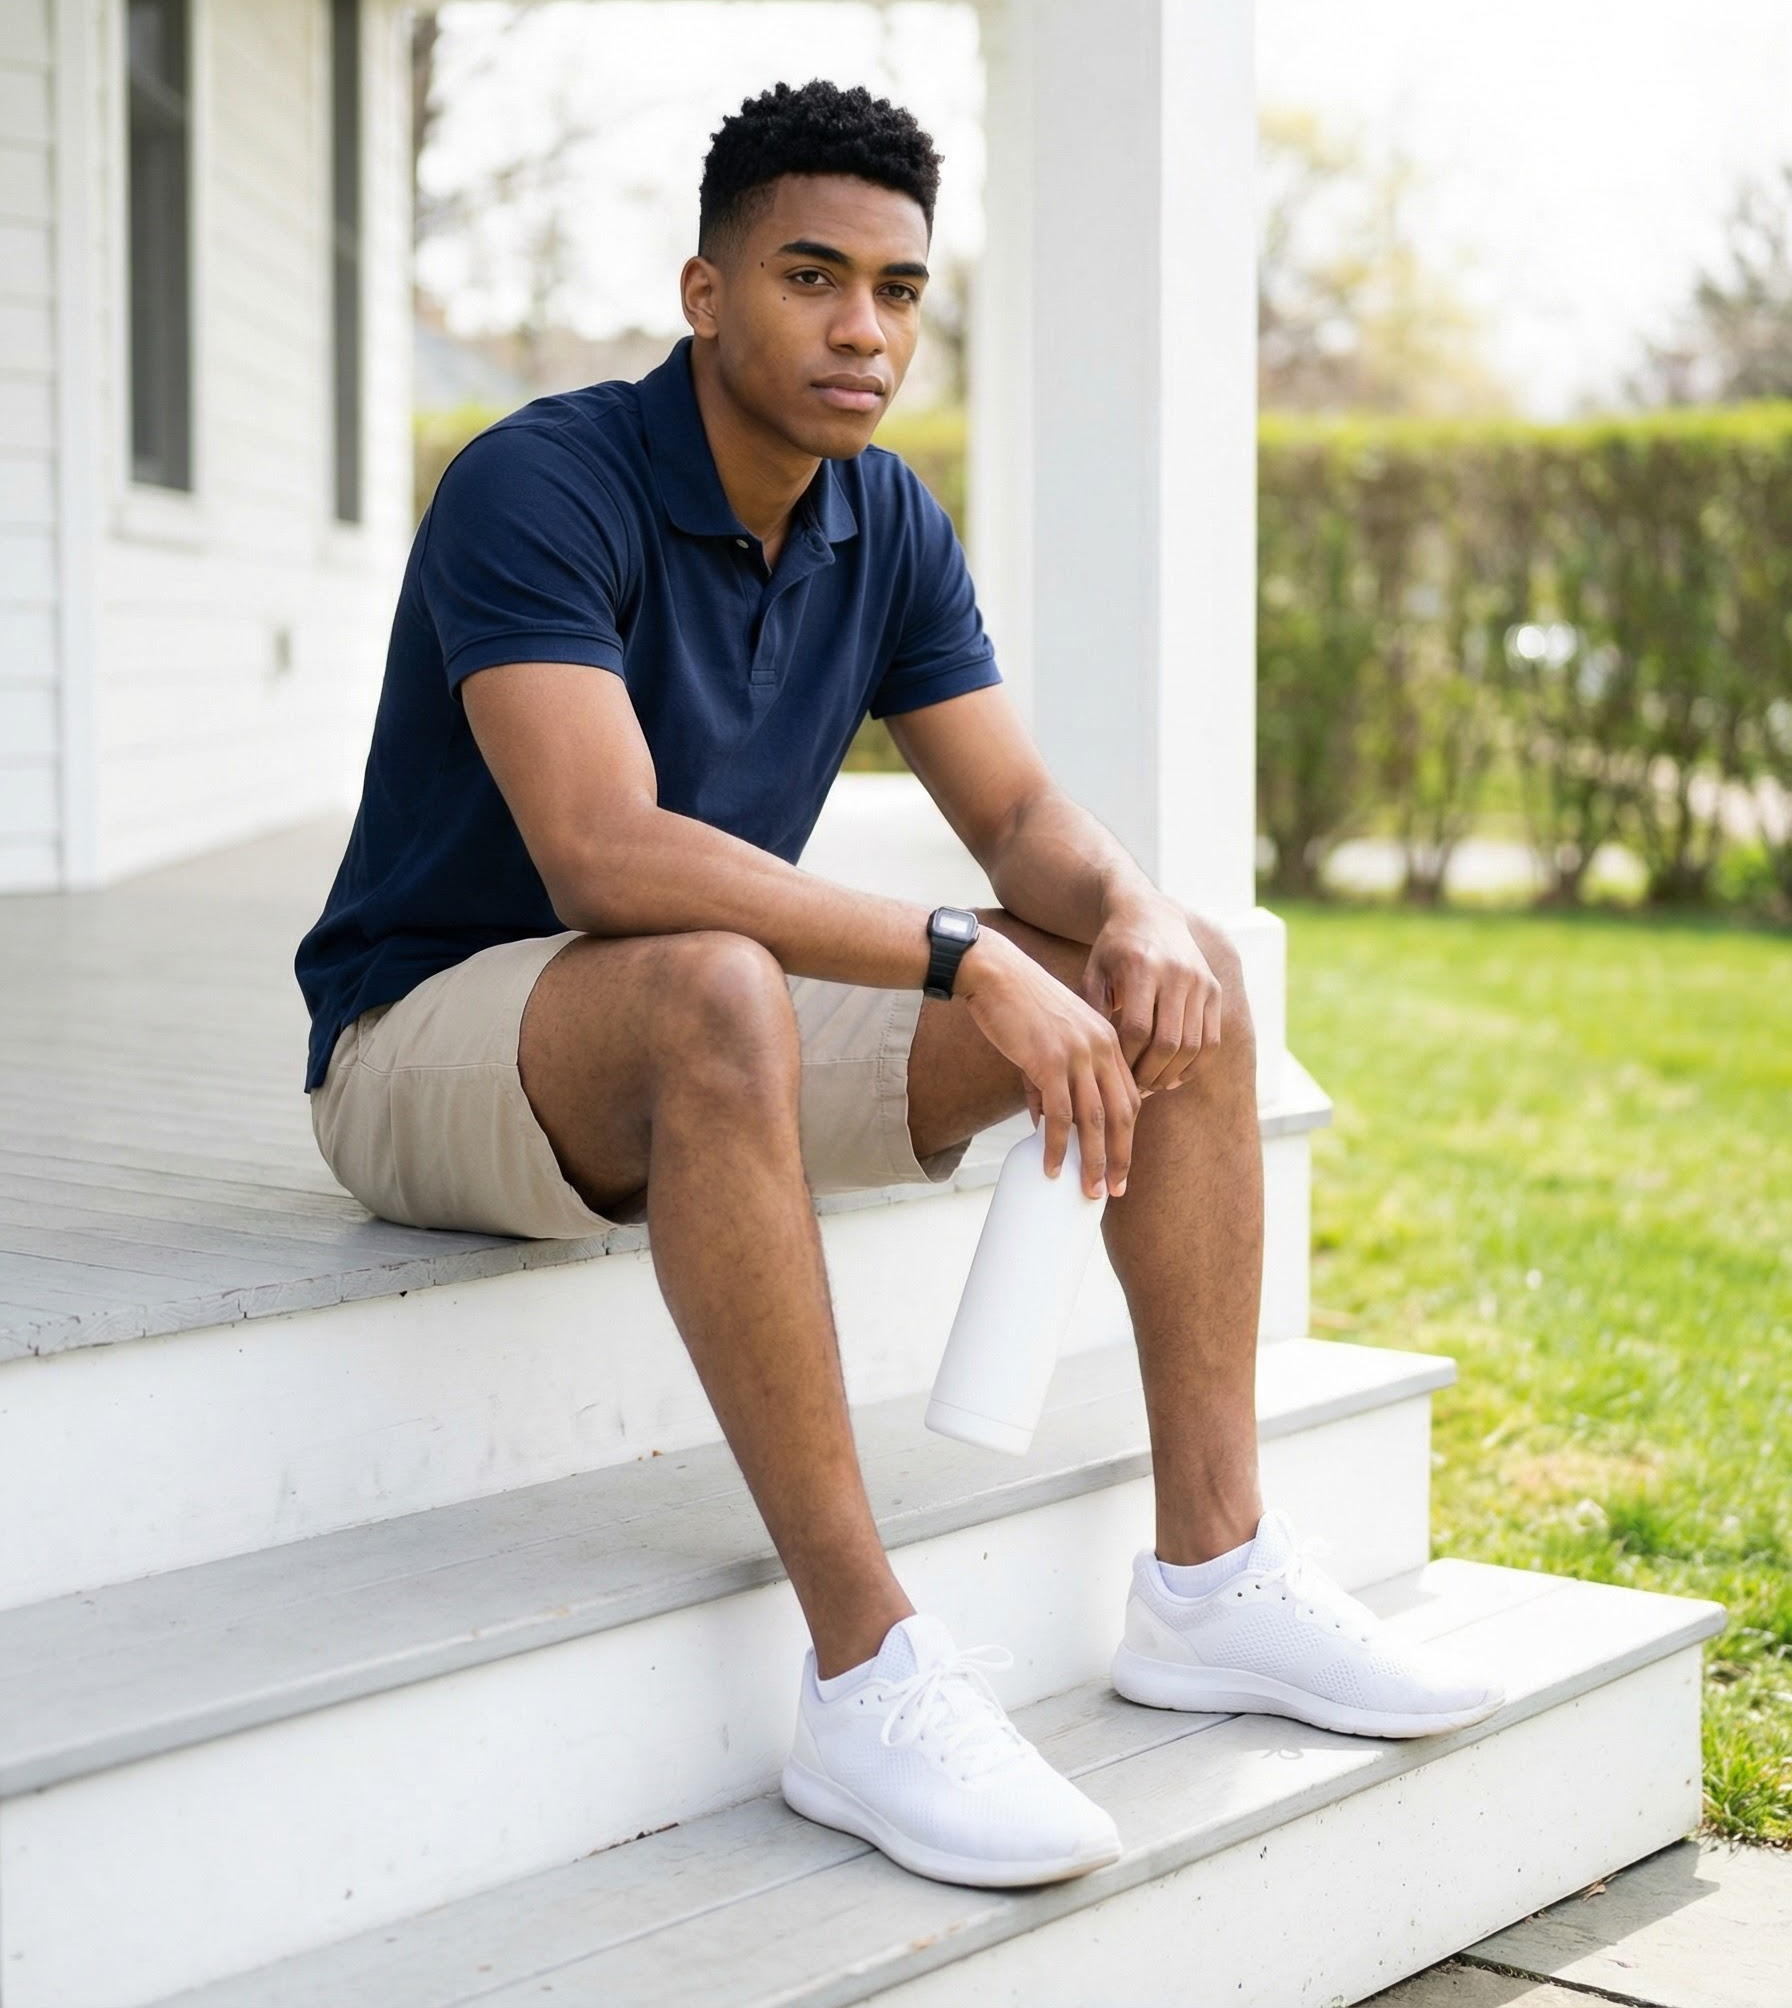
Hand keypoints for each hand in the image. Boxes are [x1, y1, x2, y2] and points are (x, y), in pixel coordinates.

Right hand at [956, 932, 1139, 1199]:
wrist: (994, 973)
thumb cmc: (1017, 1004)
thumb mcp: (1049, 1039)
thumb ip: (1053, 1078)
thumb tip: (1045, 1121)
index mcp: (1108, 1040)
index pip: (1129, 1097)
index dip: (1127, 1135)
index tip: (1121, 1164)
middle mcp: (1101, 1047)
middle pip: (1121, 1114)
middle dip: (1120, 1157)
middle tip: (1115, 1189)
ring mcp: (1077, 1054)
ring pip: (1094, 1120)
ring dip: (1093, 1161)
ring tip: (1088, 1190)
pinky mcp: (1049, 1060)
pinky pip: (1059, 1115)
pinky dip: (1056, 1145)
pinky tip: (1051, 1166)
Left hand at [1081, 898, 1222, 1095]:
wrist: (1150, 914)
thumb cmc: (1113, 950)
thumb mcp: (1093, 972)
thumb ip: (1093, 1011)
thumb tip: (1091, 1060)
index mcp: (1142, 967)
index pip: (1137, 1028)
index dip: (1127, 1059)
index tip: (1114, 1074)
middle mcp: (1177, 973)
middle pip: (1168, 1042)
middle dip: (1149, 1073)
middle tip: (1133, 1089)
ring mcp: (1200, 982)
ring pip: (1193, 1045)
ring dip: (1171, 1074)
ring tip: (1151, 1086)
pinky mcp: (1215, 990)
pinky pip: (1211, 1040)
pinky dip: (1195, 1065)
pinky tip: (1173, 1077)